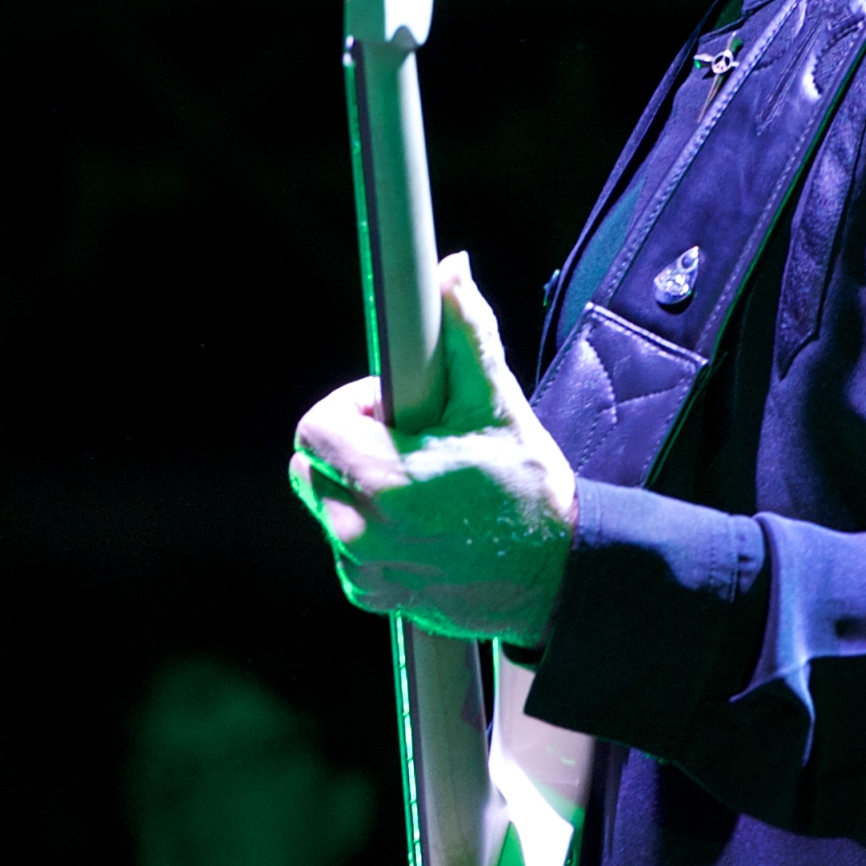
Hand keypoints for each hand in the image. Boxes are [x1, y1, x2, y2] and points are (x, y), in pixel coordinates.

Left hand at [290, 253, 577, 645]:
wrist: (556, 576)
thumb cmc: (529, 488)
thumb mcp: (499, 405)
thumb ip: (466, 334)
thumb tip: (450, 271)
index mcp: (384, 479)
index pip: (314, 427)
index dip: (351, 408)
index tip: (394, 411)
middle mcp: (362, 530)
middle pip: (310, 465)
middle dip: (349, 446)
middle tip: (407, 444)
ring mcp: (363, 568)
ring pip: (325, 504)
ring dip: (356, 486)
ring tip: (418, 484)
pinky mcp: (370, 594)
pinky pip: (342, 546)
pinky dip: (368, 528)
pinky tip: (420, 523)